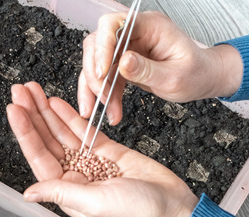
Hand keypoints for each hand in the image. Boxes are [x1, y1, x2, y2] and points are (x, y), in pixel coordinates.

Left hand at [8, 82, 198, 216]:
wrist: (174, 209)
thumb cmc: (139, 215)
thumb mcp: (96, 205)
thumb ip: (62, 194)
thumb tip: (29, 193)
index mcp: (67, 191)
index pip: (39, 157)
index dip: (25, 133)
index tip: (14, 110)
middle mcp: (74, 176)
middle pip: (46, 141)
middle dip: (31, 115)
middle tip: (19, 90)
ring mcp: (89, 162)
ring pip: (62, 133)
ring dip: (46, 111)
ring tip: (32, 90)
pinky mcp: (107, 152)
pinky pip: (84, 131)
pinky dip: (70, 116)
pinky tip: (56, 102)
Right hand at [78, 11, 242, 124]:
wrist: (202, 80)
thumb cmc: (196, 73)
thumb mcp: (175, 76)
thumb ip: (148, 70)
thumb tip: (123, 62)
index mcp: (150, 26)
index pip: (112, 24)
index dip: (102, 47)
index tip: (103, 72)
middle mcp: (134, 34)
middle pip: (97, 45)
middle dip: (95, 73)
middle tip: (102, 96)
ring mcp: (126, 49)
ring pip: (95, 64)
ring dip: (94, 89)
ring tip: (103, 109)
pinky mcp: (121, 65)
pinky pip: (103, 79)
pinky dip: (102, 96)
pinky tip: (110, 110)